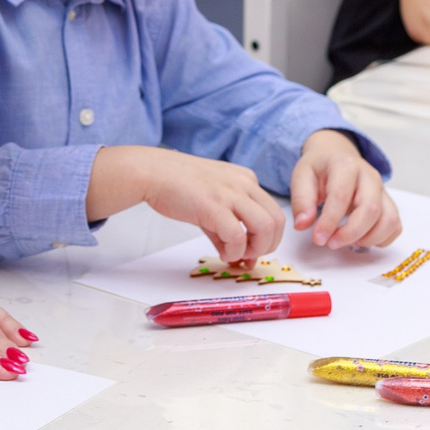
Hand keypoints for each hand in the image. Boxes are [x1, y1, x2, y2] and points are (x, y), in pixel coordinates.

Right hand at [100, 147, 284, 267]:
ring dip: (256, 249)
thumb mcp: (210, 203)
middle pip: (277, 221)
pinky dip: (234, 252)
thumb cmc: (177, 186)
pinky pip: (237, 236)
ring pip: (265, 227)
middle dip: (268, 246)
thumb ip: (225, 230)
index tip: (252, 252)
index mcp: (246, 179)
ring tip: (237, 256)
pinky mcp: (214, 206)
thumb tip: (236, 257)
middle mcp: (244, 183)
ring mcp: (230, 193)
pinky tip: (223, 254)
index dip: (268, 238)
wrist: (152, 172)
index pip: (273, 212)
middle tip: (249, 256)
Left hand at [289, 131, 400, 249]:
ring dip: (368, 238)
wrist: (336, 156)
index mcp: (346, 165)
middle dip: (351, 233)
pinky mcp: (388, 203)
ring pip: (388, 219)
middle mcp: (370, 176)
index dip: (330, 221)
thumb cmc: (319, 168)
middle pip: (371, 209)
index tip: (318, 238)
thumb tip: (303, 225)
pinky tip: (361, 239)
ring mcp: (382, 190)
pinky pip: (395, 226)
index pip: (341, 196)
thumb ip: (301, 200)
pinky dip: (381, 239)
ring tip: (346, 242)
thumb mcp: (302, 176)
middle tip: (331, 243)